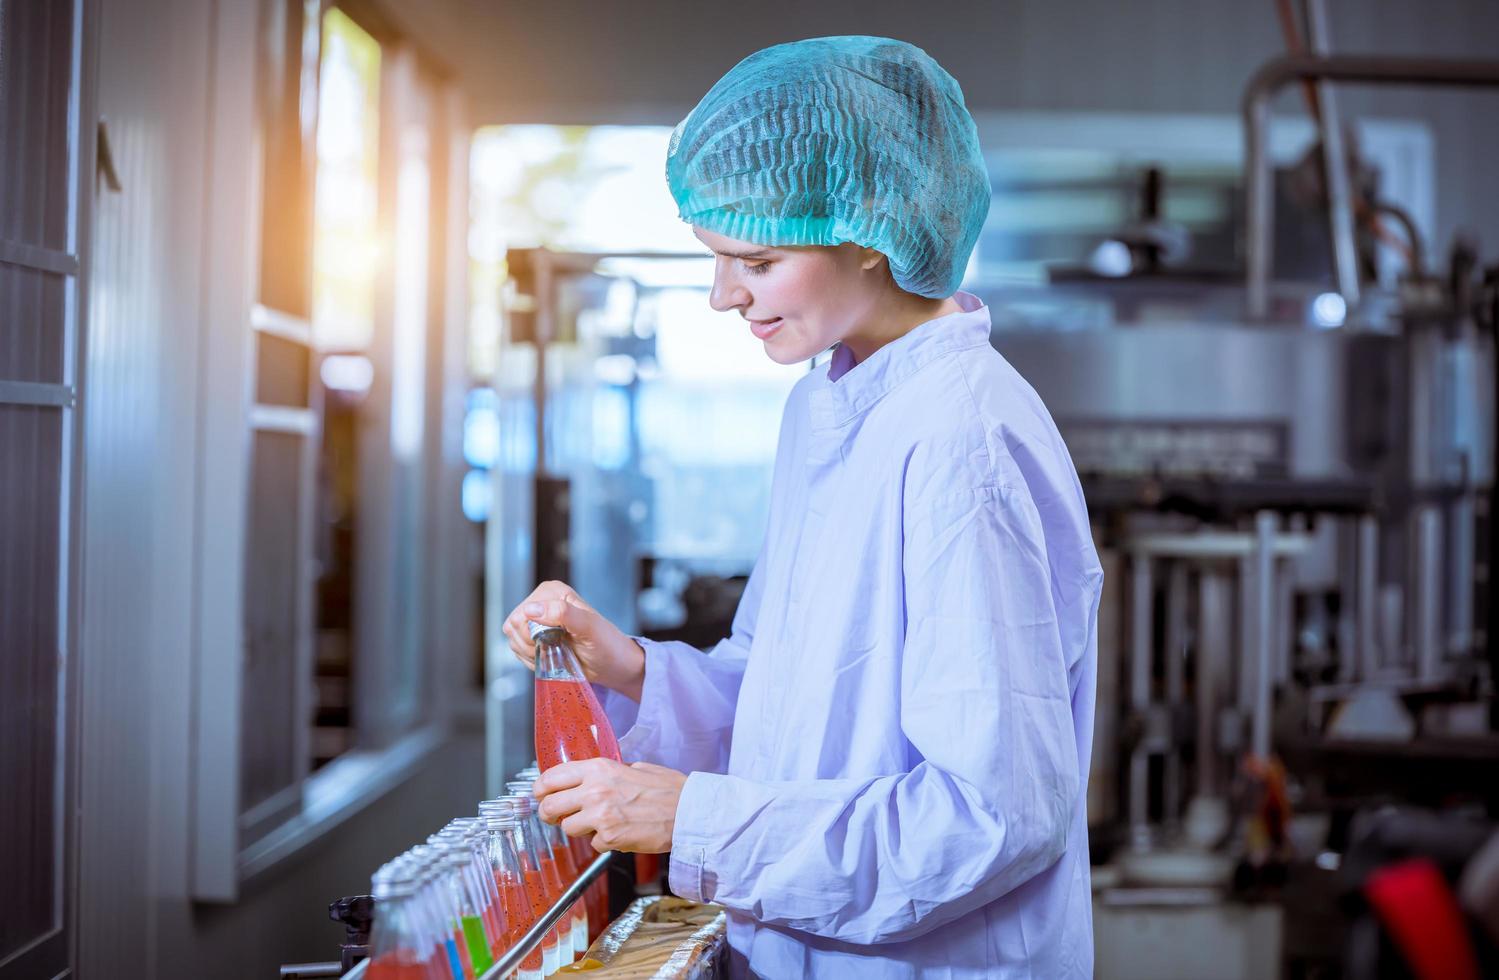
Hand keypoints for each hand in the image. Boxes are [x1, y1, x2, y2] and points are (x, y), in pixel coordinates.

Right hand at [504, 581, 645, 699]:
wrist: (612, 664)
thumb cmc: (606, 644)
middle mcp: (541, 602)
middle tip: (556, 649)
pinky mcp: (532, 637)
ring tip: (555, 653)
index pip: (522, 613)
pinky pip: (517, 650)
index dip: (533, 633)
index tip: (555, 640)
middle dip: (532, 644)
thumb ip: (562, 613)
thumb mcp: (589, 627)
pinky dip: (531, 659)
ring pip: (513, 639)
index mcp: (552, 592)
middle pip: (513, 626)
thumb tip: (530, 609)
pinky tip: (550, 658)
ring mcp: (535, 620)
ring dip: (532, 653)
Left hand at [533, 759, 686, 854]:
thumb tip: (588, 780)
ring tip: (598, 824)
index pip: (550, 778)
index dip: (540, 790)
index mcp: (598, 768)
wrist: (688, 811)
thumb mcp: (633, 767)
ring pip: (568, 828)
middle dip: (549, 814)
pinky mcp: (609, 838)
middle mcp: (594, 789)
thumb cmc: (667, 789)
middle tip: (558, 817)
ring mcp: (600, 815)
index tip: (542, 796)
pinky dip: (602, 842)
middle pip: (549, 806)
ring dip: (579, 829)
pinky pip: (592, 843)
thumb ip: (607, 773)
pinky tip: (619, 833)